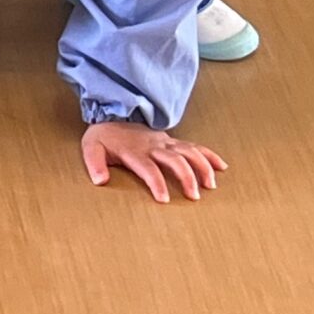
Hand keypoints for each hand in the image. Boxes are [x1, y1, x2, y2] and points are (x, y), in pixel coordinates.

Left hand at [80, 121, 226, 203]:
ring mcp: (165, 142)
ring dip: (203, 167)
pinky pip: (194, 146)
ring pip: (189, 151)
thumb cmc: (104, 137)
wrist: (113, 114)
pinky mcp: (172, 140)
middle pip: (175, 160)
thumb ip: (95, 164)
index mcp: (134, 152)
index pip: (149, 168)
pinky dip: (209, 155)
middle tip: (194, 196)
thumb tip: (100, 181)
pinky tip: (222, 167)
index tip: (165, 200)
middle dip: (186, 177)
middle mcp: (153, 146)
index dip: (157, 183)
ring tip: (211, 185)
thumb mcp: (91, 148)